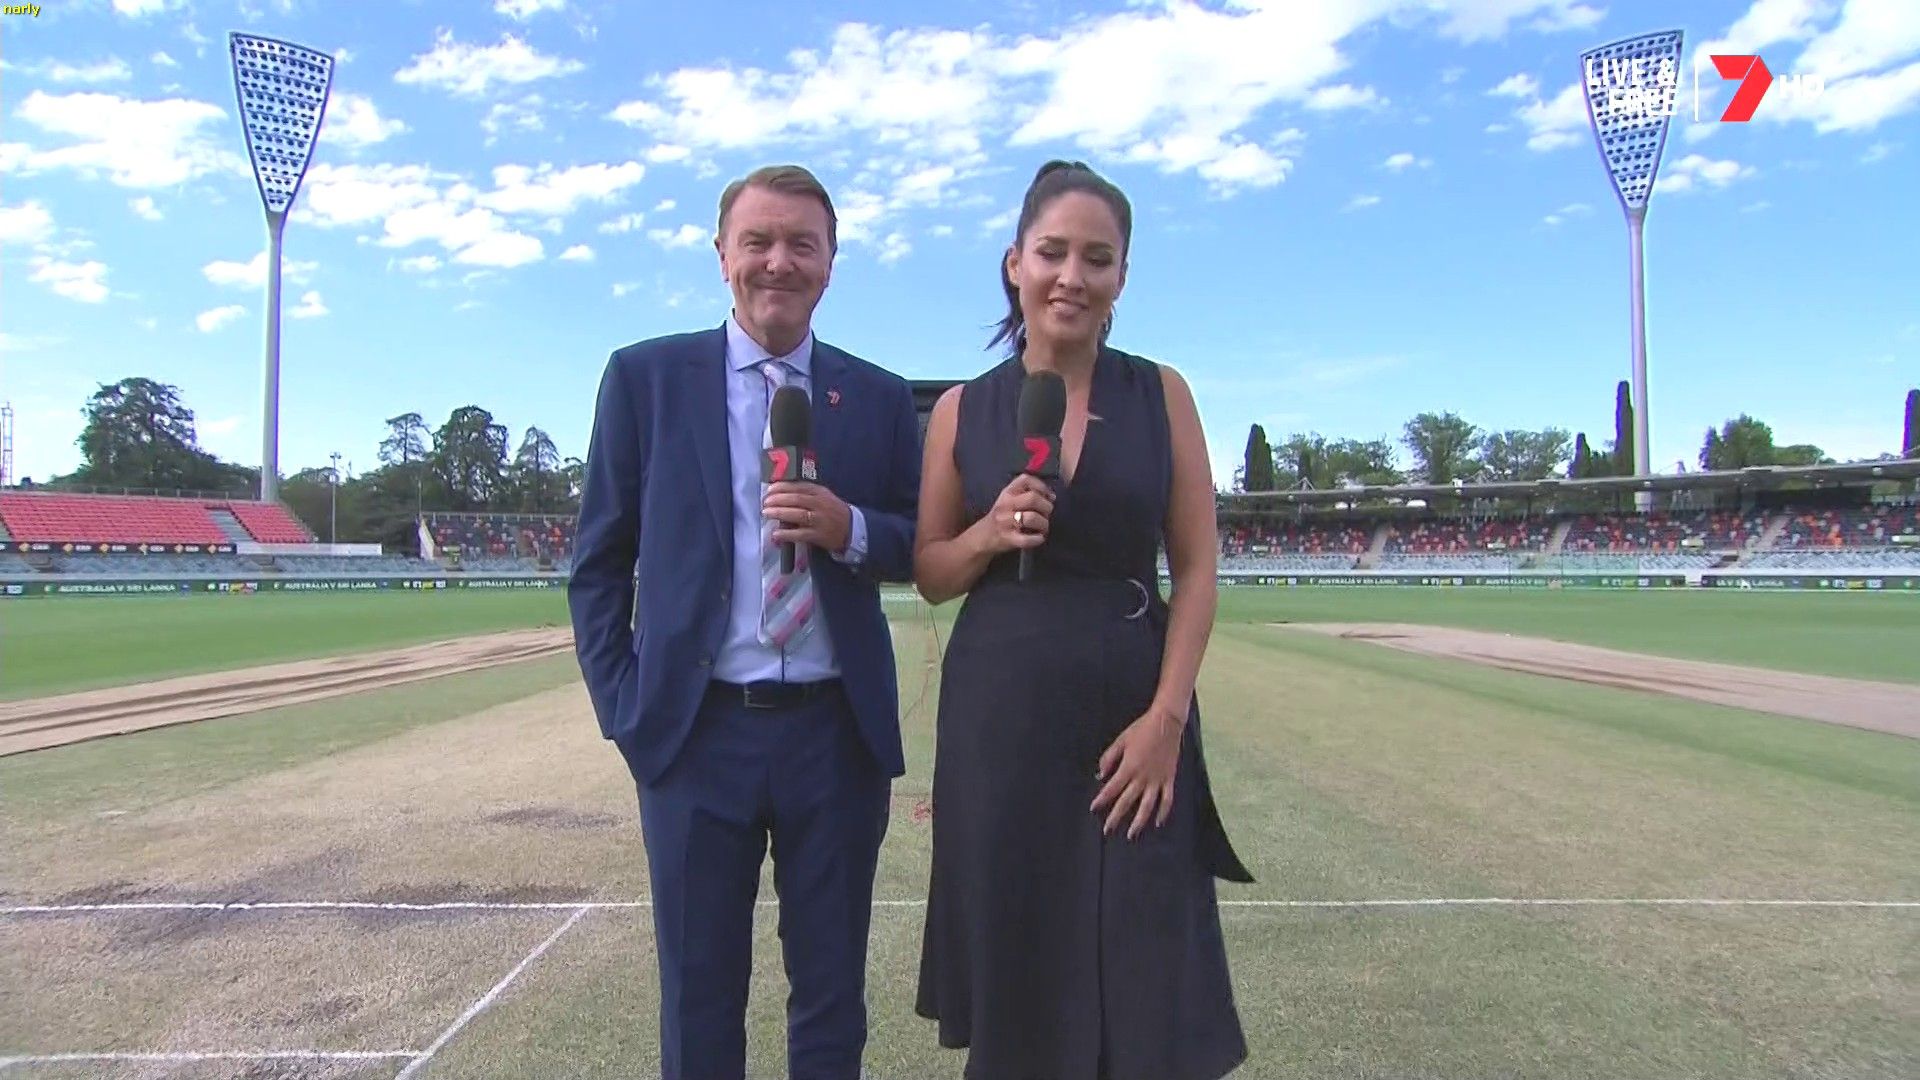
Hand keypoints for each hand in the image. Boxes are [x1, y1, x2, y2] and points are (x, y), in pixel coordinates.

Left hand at [763, 482, 852, 553]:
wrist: (851, 528)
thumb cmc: (832, 511)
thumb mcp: (823, 496)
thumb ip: (806, 492)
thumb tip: (780, 491)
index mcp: (820, 493)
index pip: (799, 487)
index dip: (782, 487)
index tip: (770, 490)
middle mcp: (820, 505)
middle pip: (796, 500)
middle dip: (778, 500)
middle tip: (765, 502)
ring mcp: (819, 520)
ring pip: (797, 515)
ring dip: (780, 513)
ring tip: (766, 513)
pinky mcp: (818, 536)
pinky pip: (800, 534)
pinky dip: (787, 534)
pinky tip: (776, 533)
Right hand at [982, 473, 1054, 555]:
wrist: (982, 537)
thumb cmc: (1002, 516)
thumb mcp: (1010, 499)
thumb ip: (1028, 493)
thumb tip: (1052, 496)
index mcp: (1007, 492)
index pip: (1026, 479)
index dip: (1041, 486)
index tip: (1048, 496)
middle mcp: (1005, 504)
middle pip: (1033, 498)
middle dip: (1046, 507)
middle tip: (1046, 514)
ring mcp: (1006, 522)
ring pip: (1032, 518)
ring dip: (1044, 524)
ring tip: (1042, 527)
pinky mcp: (1009, 539)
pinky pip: (1029, 539)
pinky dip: (1038, 539)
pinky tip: (1038, 538)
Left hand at [1090, 704, 1183, 839]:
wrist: (1166, 723)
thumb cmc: (1141, 729)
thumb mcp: (1121, 740)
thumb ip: (1109, 757)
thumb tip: (1100, 774)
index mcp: (1129, 767)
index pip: (1112, 788)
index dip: (1102, 800)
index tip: (1094, 809)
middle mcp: (1142, 777)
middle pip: (1127, 801)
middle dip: (1116, 817)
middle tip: (1108, 830)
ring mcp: (1157, 779)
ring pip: (1147, 806)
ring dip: (1139, 821)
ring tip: (1132, 834)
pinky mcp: (1169, 778)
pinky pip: (1167, 799)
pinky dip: (1163, 812)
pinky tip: (1158, 822)